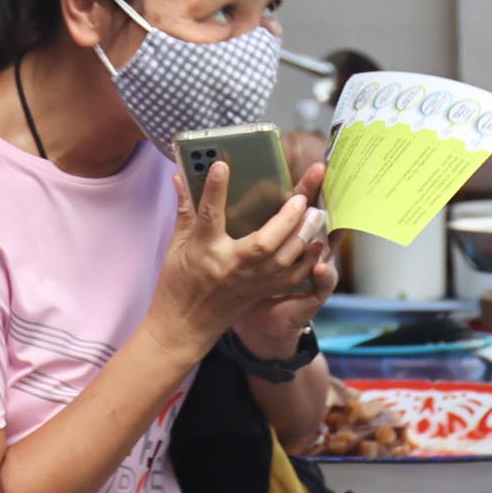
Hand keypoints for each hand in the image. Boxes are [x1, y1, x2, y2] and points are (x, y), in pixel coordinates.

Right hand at [153, 155, 328, 352]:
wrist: (184, 327)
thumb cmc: (177, 285)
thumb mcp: (175, 246)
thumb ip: (185, 211)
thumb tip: (181, 177)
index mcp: (204, 250)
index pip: (209, 214)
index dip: (215, 189)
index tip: (222, 165)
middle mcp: (230, 266)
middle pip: (263, 242)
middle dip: (286, 219)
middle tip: (301, 197)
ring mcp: (249, 282)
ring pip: (283, 261)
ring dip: (303, 236)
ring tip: (316, 213)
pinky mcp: (261, 292)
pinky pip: (290, 277)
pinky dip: (307, 260)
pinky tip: (317, 243)